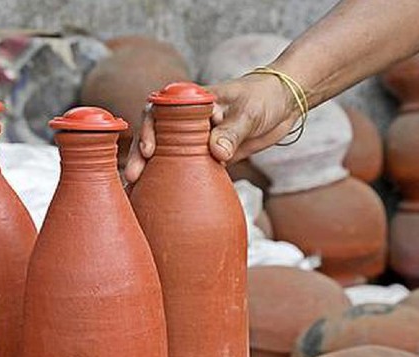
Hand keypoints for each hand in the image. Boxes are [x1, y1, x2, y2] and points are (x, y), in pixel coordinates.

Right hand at [124, 72, 298, 182]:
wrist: (284, 103)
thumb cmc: (264, 98)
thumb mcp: (250, 113)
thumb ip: (232, 132)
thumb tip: (216, 153)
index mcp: (190, 101)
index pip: (157, 111)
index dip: (148, 130)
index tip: (149, 150)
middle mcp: (186, 119)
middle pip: (154, 136)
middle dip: (140, 157)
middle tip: (134, 178)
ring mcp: (195, 139)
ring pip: (166, 155)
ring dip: (152, 172)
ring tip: (137, 192)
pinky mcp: (207, 156)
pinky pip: (185, 168)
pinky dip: (173, 181)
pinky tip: (160, 198)